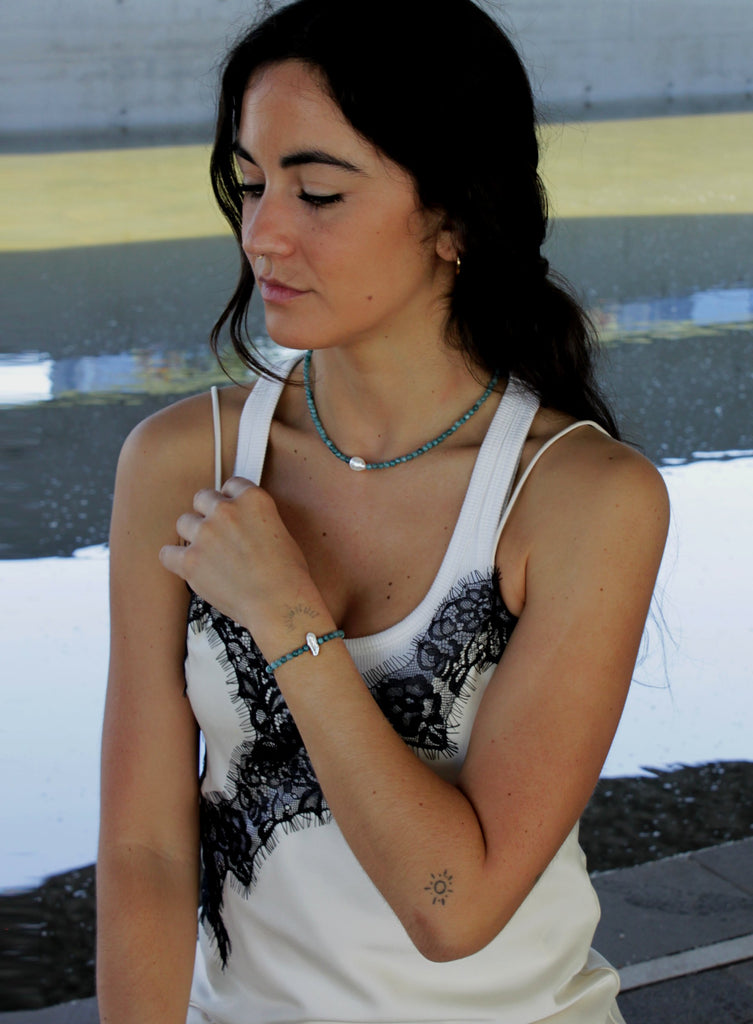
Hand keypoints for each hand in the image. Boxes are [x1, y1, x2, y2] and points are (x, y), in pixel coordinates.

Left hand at [159, 477, 320, 638]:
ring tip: (206, 553)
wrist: (279, 603)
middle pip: (202, 498)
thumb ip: (255, 519)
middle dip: (208, 513)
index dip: (229, 499)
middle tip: (216, 533)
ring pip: (184, 522)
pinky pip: (167, 553)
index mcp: (253, 499)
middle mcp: (226, 510)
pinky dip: (175, 560)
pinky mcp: (189, 560)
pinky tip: (186, 566)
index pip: (230, 485)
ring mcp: (205, 534)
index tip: (230, 511)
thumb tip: (241, 525)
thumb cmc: (287, 574)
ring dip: (193, 535)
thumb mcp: (280, 531)